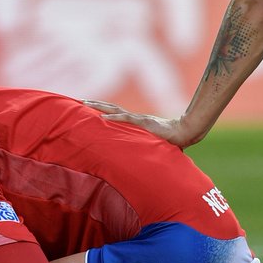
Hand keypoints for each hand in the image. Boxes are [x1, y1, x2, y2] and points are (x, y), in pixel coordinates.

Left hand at [83, 100, 200, 148]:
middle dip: (95, 104)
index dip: (102, 109)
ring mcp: (138, 119)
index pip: (115, 113)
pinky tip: (104, 117)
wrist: (184, 133)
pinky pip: (126, 119)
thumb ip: (144, 148)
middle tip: (79, 101)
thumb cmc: (170, 140)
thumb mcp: (152, 144)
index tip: (88, 107)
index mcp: (135, 122)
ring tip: (85, 103)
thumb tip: (142, 161)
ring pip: (115, 109)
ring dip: (99, 106)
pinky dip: (115, 117)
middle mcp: (134, 118)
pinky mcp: (144, 122)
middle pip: (110, 108)